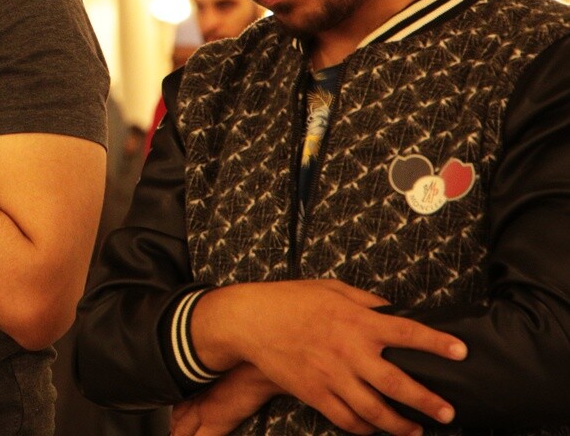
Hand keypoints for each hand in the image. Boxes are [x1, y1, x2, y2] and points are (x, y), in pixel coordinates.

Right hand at [192, 280, 464, 435]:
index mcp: (356, 320)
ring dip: (399, 424)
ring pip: (374, 410)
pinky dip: (364, 428)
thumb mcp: (332, 289)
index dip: (436, 344)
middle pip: (397, 383)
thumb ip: (366, 301)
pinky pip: (345, 419)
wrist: (249, 320)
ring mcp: (331, 376)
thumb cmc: (290, 299)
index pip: (406, 333)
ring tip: (416, 430)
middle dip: (426, 401)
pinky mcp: (313, 393)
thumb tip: (393, 311)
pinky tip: (376, 429)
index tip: (461, 352)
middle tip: (447, 412)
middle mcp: (348, 351)